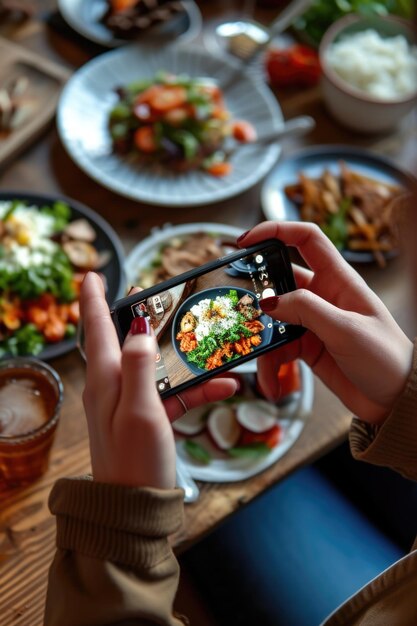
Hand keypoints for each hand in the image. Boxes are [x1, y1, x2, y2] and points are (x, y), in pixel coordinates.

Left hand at [80, 272, 236, 487]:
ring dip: (186, 357)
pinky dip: (199, 388)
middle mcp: (114, 385)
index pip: (97, 327)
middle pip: (130, 340)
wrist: (134, 511)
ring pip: (159, 365)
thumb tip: (141, 326)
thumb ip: (139, 366)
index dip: (94, 298)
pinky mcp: (150, 417)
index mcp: (106, 378)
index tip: (92, 273)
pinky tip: (226, 386)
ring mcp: (132, 401)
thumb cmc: (133, 463)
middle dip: (146, 317)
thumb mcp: (138, 410)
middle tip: (162, 296)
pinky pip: (175, 393)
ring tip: (212, 344)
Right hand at [239, 222, 412, 424]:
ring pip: (273, 320)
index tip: (246, 241)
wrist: (396, 400)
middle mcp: (322, 297)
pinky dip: (271, 366)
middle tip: (238, 306)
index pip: (306, 239)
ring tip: (259, 362)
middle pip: (279, 281)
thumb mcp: (346, 329)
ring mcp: (313, 323)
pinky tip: (273, 385)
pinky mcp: (307, 348)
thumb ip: (306, 310)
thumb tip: (268, 301)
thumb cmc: (386, 358)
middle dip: (256, 293)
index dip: (276, 230)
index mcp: (338, 279)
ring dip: (262, 341)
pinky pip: (278, 350)